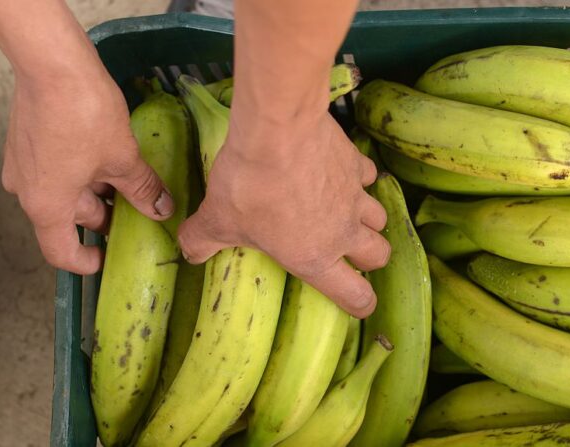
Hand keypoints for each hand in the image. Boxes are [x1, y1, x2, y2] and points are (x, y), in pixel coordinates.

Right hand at [1, 73, 173, 274]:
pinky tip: (115, 161)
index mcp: (47, 206)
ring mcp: (25, 165)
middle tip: (141, 214)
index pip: (60, 252)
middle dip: (105, 218)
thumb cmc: (84, 115)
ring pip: (67, 192)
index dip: (85, 261)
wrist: (53, 64)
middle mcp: (29, 190)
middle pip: (69, 218)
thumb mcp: (122, 159)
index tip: (107, 258)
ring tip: (134, 186)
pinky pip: (59, 170)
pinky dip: (86, 173)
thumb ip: (142, 190)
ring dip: (99, 193)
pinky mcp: (30, 142)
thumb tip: (161, 210)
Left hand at [177, 112, 389, 317]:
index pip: (354, 294)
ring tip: (348, 213)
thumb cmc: (248, 186)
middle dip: (369, 257)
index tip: (360, 302)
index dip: (361, 303)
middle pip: (378, 256)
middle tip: (351, 251)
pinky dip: (359, 177)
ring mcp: (354, 197)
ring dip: (367, 219)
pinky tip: (341, 172)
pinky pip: (368, 177)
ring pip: (380, 217)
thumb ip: (202, 241)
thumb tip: (189, 253)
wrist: (276, 133)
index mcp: (314, 257)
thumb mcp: (217, 220)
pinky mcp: (355, 164)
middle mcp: (342, 232)